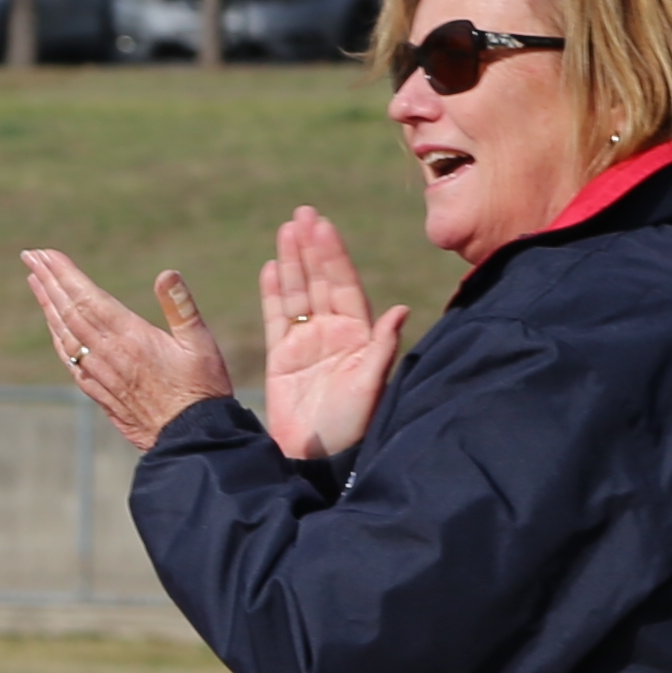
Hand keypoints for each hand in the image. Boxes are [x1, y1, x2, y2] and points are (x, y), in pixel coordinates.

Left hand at [20, 251, 236, 450]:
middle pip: (69, 311)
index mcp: (130, 337)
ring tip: (34, 281)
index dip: (64, 274)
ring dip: (48, 306)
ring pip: (64, 334)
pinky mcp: (100, 393)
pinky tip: (53, 326)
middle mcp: (108, 354)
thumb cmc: (202, 390)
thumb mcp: (200, 344)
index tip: (45, 254)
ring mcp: (100, 374)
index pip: (87, 298)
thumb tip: (166, 273)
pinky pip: (69, 359)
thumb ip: (181, 307)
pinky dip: (57, 336)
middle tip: (29, 256)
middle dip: (48, 281)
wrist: (190, 441)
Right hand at [249, 207, 411, 465]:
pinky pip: (277, 318)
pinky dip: (273, 293)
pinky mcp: (283, 359)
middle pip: (320, 281)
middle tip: (301, 214)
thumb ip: (381, 347)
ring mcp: (307, 344)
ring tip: (285, 230)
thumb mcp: (370, 385)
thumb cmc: (351, 426)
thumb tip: (400, 310)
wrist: (318, 458)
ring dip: (292, 262)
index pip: (344, 285)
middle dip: (311, 248)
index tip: (322, 227)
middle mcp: (334, 334)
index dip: (333, 255)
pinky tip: (271, 268)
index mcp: (358, 335)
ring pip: (298, 293)